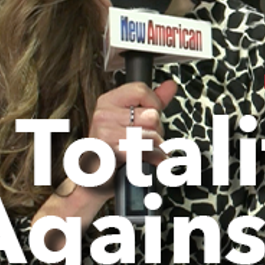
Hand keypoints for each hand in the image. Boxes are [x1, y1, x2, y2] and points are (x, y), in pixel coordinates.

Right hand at [33, 79, 177, 234]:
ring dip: (156, 148)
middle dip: (156, 131)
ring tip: (144, 152)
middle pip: (151, 115)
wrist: (94, 180)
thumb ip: (153, 102)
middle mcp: (103, 114)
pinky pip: (144, 151)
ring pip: (151, 135)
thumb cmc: (115, 149)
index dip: (154, 105)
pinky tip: (146, 162)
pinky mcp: (110, 152)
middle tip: (144, 141)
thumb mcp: (133, 120)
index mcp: (107, 101)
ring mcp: (104, 133)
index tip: (150, 119)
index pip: (141, 90)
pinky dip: (153, 159)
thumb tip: (171, 84)